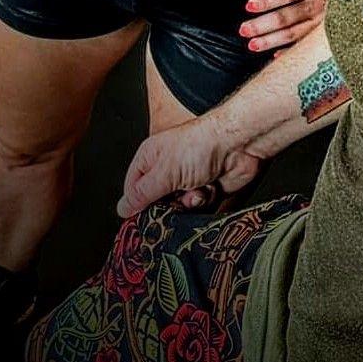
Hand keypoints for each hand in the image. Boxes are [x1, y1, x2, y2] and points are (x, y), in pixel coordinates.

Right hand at [117, 118, 262, 217]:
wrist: (239, 145)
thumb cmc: (201, 145)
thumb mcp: (164, 172)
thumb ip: (142, 194)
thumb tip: (122, 209)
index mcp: (150, 159)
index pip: (133, 190)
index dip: (137, 205)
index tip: (143, 216)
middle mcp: (167, 170)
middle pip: (156, 204)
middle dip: (167, 206)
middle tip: (176, 199)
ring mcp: (186, 181)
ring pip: (177, 210)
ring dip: (189, 204)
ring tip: (197, 189)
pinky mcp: (205, 191)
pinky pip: (197, 211)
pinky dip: (204, 203)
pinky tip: (210, 189)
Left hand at [239, 0, 340, 53]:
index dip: (269, 0)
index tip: (249, 5)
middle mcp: (324, 3)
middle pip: (289, 17)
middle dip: (263, 25)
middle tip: (244, 30)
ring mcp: (327, 21)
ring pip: (296, 34)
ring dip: (272, 41)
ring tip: (253, 45)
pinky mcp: (332, 34)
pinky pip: (308, 45)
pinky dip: (292, 51)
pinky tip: (277, 57)